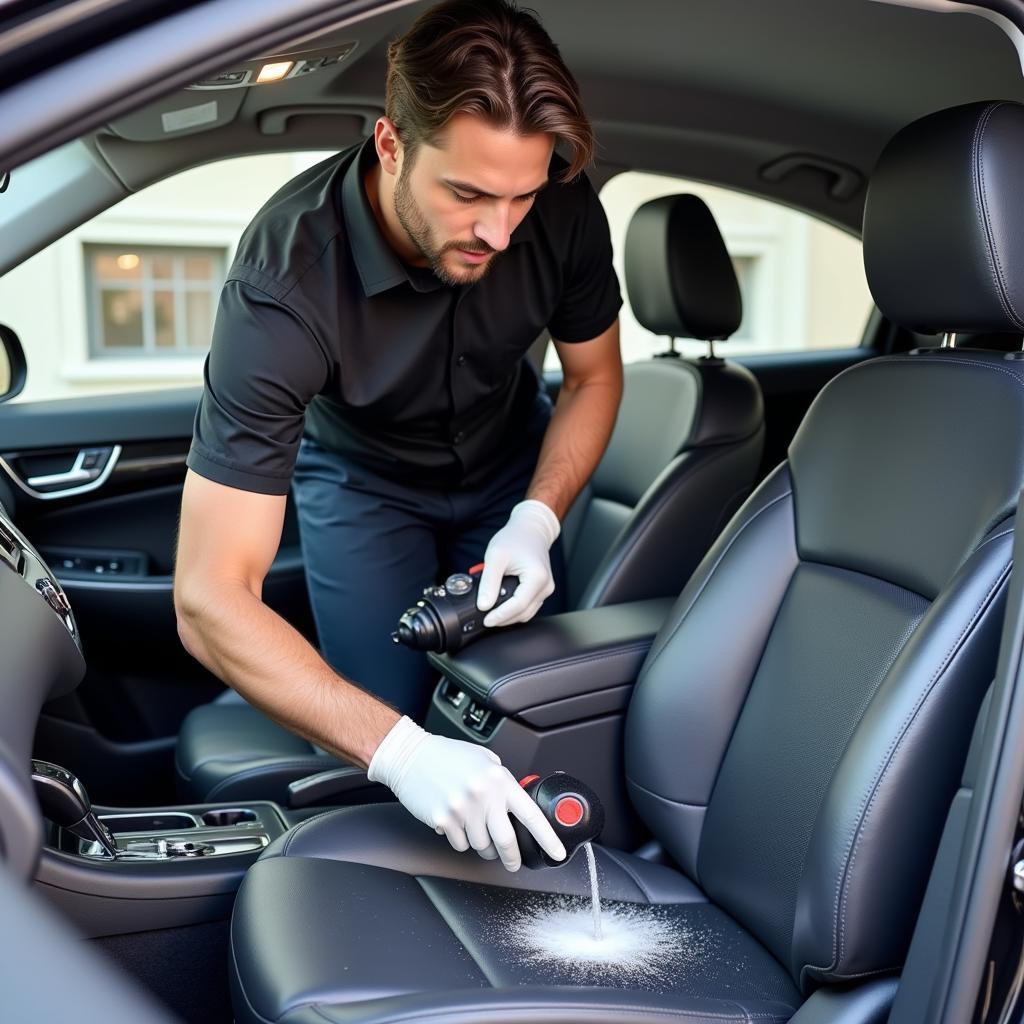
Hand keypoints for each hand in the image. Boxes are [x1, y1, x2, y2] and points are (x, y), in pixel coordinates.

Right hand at [367, 716, 565, 871]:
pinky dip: (459, 838)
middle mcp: (483, 795)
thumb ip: (502, 780)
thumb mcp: (483, 759)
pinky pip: (460, 844)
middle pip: (506, 842)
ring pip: (481, 846)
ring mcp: (463, 809)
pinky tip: (454, 820)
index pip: (530, 814)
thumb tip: (516, 803)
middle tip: (513, 862)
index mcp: (499, 779)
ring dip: (481, 843)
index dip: (547, 837)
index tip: (557, 853)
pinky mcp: (443, 820)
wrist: (410, 756)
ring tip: (472, 825)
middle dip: (512, 858)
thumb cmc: (447, 756)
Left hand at [477, 499, 559, 627]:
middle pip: (523, 612)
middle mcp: (546, 586)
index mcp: (537, 577)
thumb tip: (484, 605)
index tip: (486, 620)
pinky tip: (501, 605)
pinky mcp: (542, 590)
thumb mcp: (496, 557)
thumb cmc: (515, 539)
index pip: (518, 606)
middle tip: (485, 617)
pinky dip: (514, 609)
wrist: (530, 529)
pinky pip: (528, 606)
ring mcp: (546, 589)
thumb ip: (488, 583)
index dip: (500, 616)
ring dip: (509, 615)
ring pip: (526, 612)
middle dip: (503, 618)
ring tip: (491, 611)